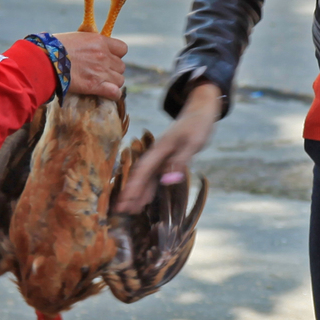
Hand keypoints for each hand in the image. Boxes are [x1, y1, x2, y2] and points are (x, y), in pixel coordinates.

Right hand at [53, 30, 127, 98]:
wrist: (44, 60)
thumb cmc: (53, 48)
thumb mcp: (74, 37)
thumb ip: (87, 42)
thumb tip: (89, 44)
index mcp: (99, 41)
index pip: (122, 49)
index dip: (116, 55)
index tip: (108, 59)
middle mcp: (103, 55)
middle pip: (121, 66)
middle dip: (113, 70)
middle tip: (100, 73)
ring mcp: (101, 71)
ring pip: (120, 80)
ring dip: (112, 83)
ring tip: (102, 84)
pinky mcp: (95, 85)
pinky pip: (115, 93)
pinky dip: (113, 95)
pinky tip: (107, 94)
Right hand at [115, 82, 220, 211]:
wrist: (200, 109)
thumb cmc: (198, 124)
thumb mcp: (193, 142)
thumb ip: (180, 161)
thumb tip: (167, 180)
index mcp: (160, 148)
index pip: (143, 170)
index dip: (133, 186)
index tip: (124, 200)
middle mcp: (157, 153)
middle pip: (140, 175)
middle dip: (130, 192)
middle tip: (119, 210)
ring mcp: (161, 156)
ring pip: (146, 177)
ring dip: (138, 192)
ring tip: (129, 209)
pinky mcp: (167, 159)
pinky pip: (155, 176)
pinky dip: (149, 188)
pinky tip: (145, 199)